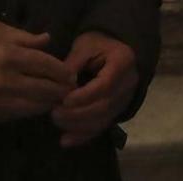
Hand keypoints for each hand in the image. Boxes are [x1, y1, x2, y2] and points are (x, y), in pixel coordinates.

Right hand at [0, 20, 73, 123]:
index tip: (70, 74)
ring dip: (49, 102)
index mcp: (9, 54)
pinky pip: (18, 115)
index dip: (63, 72)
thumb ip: (24, 36)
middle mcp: (5, 79)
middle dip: (61, 89)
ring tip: (56, 98)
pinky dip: (30, 110)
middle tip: (69, 89)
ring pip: (35, 106)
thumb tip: (48, 39)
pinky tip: (35, 105)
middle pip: (46, 89)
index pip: (48, 66)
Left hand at [50, 30, 138, 147]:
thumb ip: (73, 64)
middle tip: (54, 113)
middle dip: (78, 114)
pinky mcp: (117, 110)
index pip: (105, 85)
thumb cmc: (98, 42)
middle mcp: (128, 84)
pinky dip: (84, 136)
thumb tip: (59, 85)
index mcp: (122, 62)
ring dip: (78, 126)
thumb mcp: (84, 45)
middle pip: (104, 106)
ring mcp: (124, 99)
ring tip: (57, 122)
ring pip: (103, 120)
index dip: (84, 96)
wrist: (116, 46)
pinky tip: (66, 141)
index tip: (64, 100)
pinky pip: (102, 126)